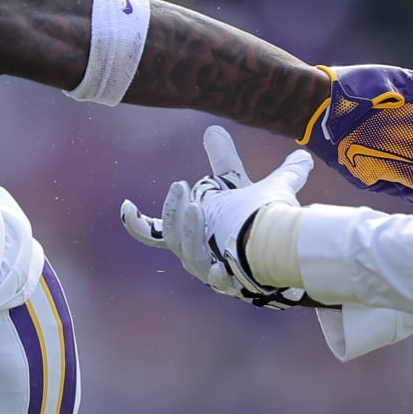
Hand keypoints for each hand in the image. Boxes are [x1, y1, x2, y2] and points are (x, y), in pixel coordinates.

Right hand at [121, 126, 311, 307]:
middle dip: (172, 211)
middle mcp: (195, 255)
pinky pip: (219, 284)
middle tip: (180, 186)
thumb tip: (213, 128)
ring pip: (190, 257)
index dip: (137, 222)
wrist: (286, 254)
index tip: (126, 204)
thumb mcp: (238, 187)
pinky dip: (216, 276)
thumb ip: (224, 161)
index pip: (157, 232)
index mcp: (190, 235)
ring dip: (189, 232)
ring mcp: (212, 272)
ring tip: (196, 207)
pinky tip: (220, 268)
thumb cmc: (258, 222)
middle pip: (172, 238)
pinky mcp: (234, 285)